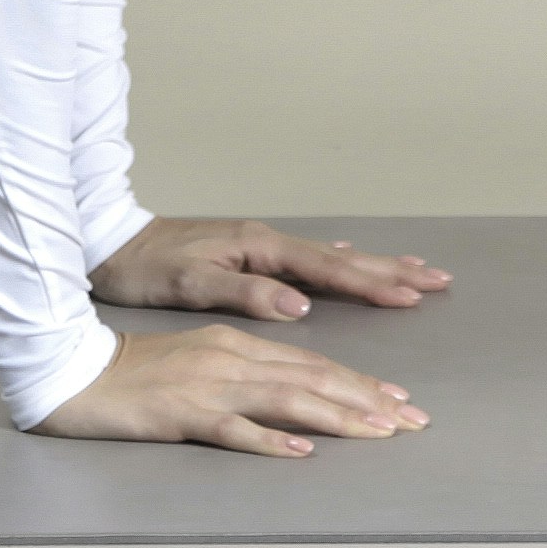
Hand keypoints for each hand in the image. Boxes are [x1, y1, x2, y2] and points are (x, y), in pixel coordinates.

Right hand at [36, 325, 429, 455]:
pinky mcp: (183, 413)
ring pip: (286, 399)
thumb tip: (293, 402)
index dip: (359, 383)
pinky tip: (301, 452)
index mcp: (236, 344)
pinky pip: (234, 428)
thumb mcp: (200, 361)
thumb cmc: (136, 372)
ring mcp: (208, 385)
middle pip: (312, 378)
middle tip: (413, 422)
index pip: (312, 364)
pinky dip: (270, 440)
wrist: (75, 371)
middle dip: (367, 400)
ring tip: (378, 432)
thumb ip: (246, 373)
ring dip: (337, 416)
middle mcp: (231, 358)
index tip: (400, 402)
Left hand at [86, 216, 451, 322]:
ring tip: (412, 273)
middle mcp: (266, 242)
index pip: (328, 270)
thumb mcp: (191, 284)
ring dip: (373, 267)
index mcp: (259, 248)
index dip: (372, 284)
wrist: (109, 241)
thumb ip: (247, 293)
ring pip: (330, 258)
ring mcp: (260, 247)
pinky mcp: (250, 255)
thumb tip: (301, 306)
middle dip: (390, 271)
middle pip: (341, 258)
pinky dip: (341, 265)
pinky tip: (350, 266)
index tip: (411, 294)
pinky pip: (311, 261)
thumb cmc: (145, 267)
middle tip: (437, 279)